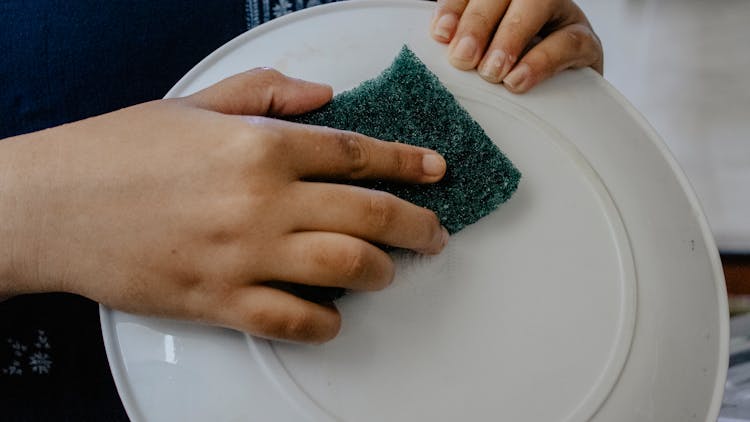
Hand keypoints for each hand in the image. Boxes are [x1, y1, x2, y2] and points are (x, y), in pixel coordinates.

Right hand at [0, 69, 447, 342]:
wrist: (51, 204)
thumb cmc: (118, 151)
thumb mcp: (195, 103)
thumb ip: (266, 93)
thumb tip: (324, 98)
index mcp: (258, 146)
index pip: (357, 153)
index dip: (407, 162)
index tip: (436, 171)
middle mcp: (261, 201)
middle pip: (368, 214)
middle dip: (416, 226)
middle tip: (434, 234)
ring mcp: (243, 255)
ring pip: (344, 269)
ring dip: (382, 273)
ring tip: (391, 272)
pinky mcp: (219, 301)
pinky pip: (293, 321)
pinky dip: (325, 323)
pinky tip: (333, 316)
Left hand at [430, 0, 602, 92]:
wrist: (562, 104)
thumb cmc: (509, 76)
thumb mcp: (480, 58)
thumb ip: (462, 47)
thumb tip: (438, 46)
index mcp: (499, 0)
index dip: (454, 7)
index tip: (440, 34)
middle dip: (478, 23)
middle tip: (463, 58)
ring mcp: (560, 14)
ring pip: (538, 4)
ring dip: (510, 37)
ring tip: (492, 72)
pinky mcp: (585, 41)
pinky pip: (568, 41)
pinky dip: (541, 62)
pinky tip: (519, 80)